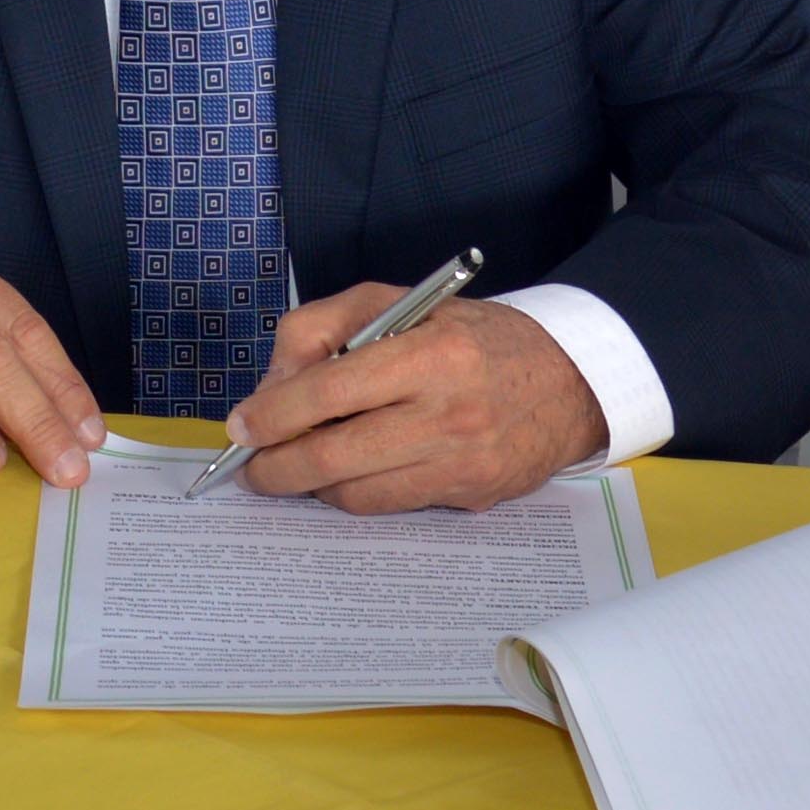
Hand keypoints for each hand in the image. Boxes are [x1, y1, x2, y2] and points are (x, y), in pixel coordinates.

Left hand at [223, 286, 605, 511]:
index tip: (241, 426)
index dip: (272, 415)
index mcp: (430, 352)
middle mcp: (449, 412)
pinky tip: (345, 474)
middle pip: (332, 457)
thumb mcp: (398, 303)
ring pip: (354, 493)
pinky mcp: (470, 497)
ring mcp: (461, 463)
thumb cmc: (470, 336)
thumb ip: (323, 329)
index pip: (328, 391)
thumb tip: (270, 389)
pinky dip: (353, 493)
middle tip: (251, 468)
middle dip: (275, 468)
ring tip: (296, 467)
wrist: (567, 382)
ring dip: (310, 486)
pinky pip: (388, 506)